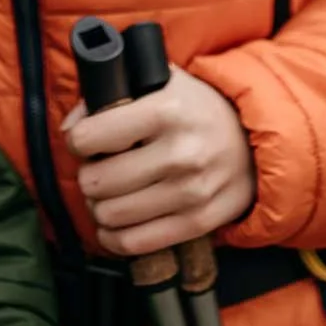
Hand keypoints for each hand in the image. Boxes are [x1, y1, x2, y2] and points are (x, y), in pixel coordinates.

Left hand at [63, 66, 255, 257]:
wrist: (254, 140)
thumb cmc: (194, 109)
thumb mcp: (157, 83)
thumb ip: (110, 94)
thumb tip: (70, 127)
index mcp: (165, 111)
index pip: (90, 138)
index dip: (77, 141)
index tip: (84, 142)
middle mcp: (180, 152)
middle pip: (96, 181)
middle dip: (88, 176)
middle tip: (97, 170)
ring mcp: (191, 191)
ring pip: (111, 214)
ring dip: (99, 207)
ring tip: (107, 194)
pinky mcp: (199, 222)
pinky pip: (137, 242)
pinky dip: (115, 238)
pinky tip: (113, 225)